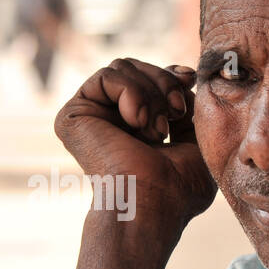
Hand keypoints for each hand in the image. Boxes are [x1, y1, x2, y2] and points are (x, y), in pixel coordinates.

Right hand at [54, 58, 216, 227]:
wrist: (153, 202)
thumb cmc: (179, 186)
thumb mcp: (196, 139)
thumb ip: (187, 104)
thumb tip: (183, 74)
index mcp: (133, 127)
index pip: (147, 79)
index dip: (170, 74)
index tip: (188, 79)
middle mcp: (108, 120)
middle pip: (136, 67)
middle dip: (165, 83)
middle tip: (176, 113)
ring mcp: (89, 117)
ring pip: (122, 67)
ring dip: (150, 93)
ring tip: (157, 129)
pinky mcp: (72, 115)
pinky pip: (105, 76)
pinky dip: (131, 92)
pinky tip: (137, 121)